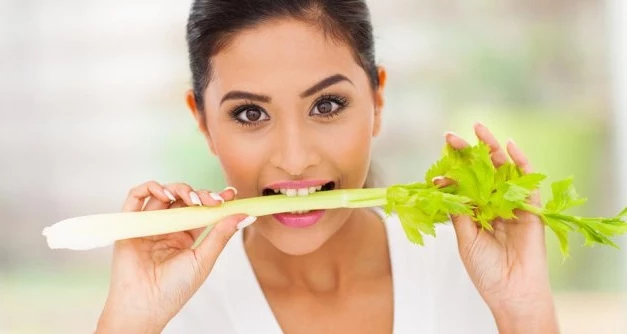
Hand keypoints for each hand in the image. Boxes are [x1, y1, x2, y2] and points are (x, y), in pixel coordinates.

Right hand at [96, 181, 254, 332]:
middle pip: (183, 198)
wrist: (146, 306)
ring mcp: (149, 224)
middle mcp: (167, 228)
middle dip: (200, 194)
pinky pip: (135, 197)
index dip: (214, 199)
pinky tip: (165, 195)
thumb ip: (221, 235)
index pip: (201, 210)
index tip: (230, 194)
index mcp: (185, 236)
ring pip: (162, 193)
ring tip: (191, 200)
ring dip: (179, 189)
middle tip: (212, 200)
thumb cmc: (173, 290)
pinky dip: (149, 188)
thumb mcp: (204, 260)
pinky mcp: (129, 224)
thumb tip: (244, 216)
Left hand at [440, 123, 558, 333]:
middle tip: (451, 136)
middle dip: (468, 152)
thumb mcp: (465, 238)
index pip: (463, 183)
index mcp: (475, 211)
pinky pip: (528, 181)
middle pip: (481, 171)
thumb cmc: (485, 269)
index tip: (436, 162)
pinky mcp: (532, 207)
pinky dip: (521, 162)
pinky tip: (510, 145)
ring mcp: (512, 204)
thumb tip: (443, 183)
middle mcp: (493, 203)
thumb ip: (458, 210)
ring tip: (479, 129)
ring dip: (492, 148)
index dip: (451, 170)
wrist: (511, 291)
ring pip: (503, 170)